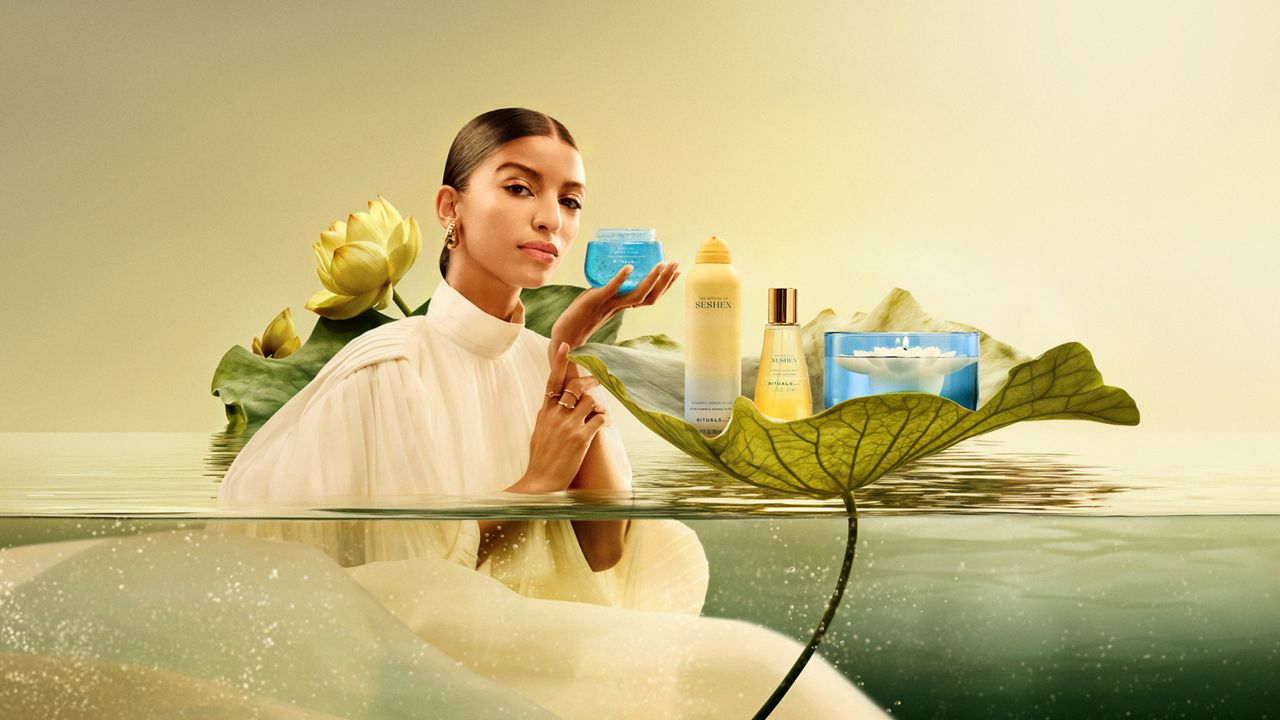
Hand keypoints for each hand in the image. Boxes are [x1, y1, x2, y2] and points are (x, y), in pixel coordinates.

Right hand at [509, 342, 608, 493]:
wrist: (540, 482)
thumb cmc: (540, 460)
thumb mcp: (538, 433)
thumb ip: (545, 417)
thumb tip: (547, 405)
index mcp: (545, 412)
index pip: (552, 381)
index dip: (559, 362)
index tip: (566, 345)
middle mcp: (556, 416)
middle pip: (575, 386)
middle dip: (590, 379)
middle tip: (600, 379)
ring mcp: (568, 426)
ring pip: (590, 401)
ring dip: (599, 404)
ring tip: (601, 413)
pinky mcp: (581, 438)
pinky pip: (599, 419)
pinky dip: (605, 419)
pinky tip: (604, 425)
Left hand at [549, 262, 679, 362]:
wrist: (563, 336)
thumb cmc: (577, 318)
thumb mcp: (597, 299)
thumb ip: (607, 289)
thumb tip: (616, 273)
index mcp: (621, 306)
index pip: (649, 297)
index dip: (664, 286)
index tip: (676, 273)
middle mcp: (619, 307)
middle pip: (649, 296)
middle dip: (665, 280)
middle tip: (676, 265)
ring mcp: (608, 304)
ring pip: (636, 294)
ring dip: (651, 279)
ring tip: (661, 265)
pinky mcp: (594, 300)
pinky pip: (610, 289)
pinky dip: (620, 279)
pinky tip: (629, 268)